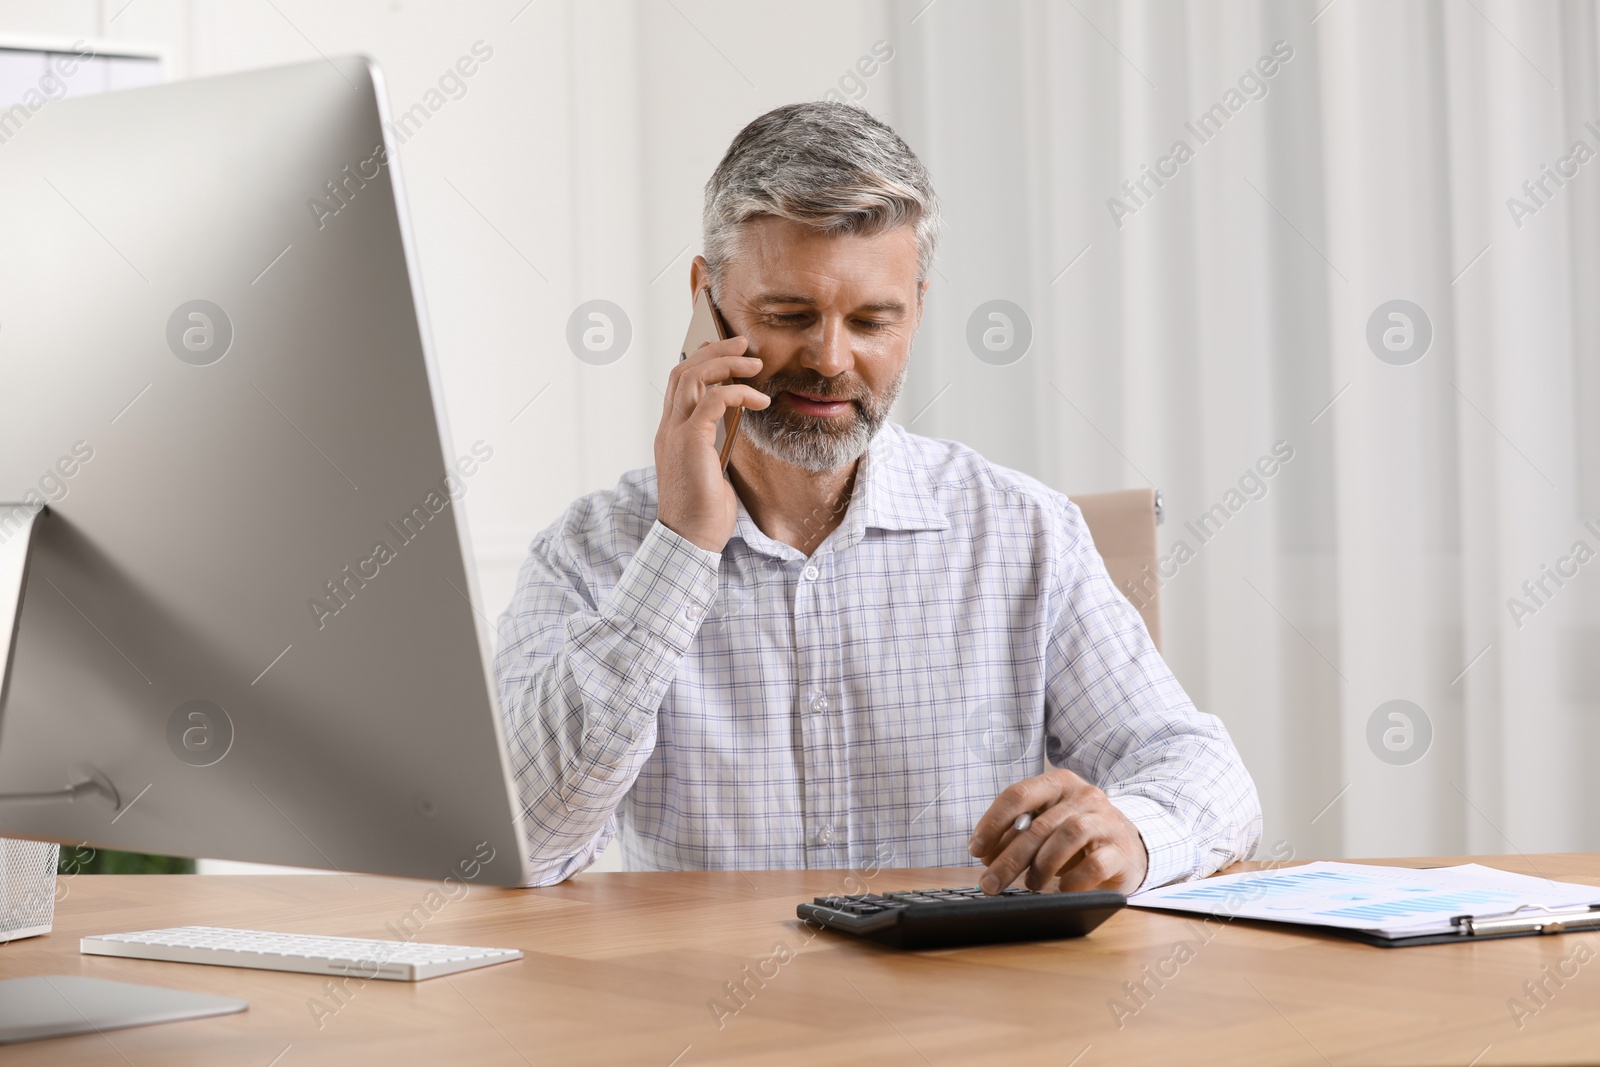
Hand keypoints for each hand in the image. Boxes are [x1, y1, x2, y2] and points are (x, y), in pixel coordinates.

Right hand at [654, 335, 768, 552]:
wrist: (690, 540)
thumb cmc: (704, 511)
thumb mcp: (711, 468)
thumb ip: (716, 441)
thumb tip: (736, 419)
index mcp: (671, 433)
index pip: (678, 382)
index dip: (701, 359)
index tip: (726, 351)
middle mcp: (668, 428)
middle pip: (683, 370)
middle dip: (715, 351)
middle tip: (745, 343)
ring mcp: (676, 434)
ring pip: (693, 377)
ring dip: (727, 363)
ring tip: (755, 363)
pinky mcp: (691, 443)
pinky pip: (711, 401)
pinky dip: (737, 393)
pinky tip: (760, 401)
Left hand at [967, 768, 1148, 894]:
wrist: (1131, 846)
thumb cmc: (1078, 838)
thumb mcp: (1045, 829)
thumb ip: (1016, 836)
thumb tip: (986, 856)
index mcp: (1059, 783)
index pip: (1018, 794)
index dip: (992, 822)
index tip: (975, 849)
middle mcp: (1084, 796)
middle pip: (1039, 824)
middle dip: (1009, 858)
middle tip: (990, 883)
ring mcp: (1106, 821)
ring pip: (1068, 837)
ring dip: (1042, 866)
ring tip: (1031, 885)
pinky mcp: (1122, 851)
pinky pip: (1095, 865)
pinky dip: (1073, 880)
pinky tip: (1062, 889)